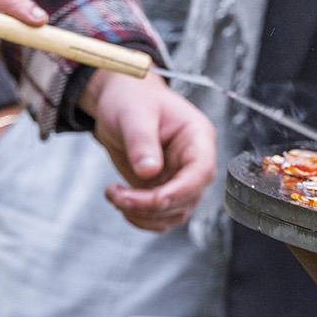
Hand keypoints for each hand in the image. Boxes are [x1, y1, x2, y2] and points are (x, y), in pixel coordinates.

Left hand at [81, 71, 215, 230]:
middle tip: (119, 196)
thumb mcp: (134, 114)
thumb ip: (142, 142)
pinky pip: (159, 215)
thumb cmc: (133, 98)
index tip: (155, 199)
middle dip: (152, 205)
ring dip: (144, 215)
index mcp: (197, 138)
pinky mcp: (162, 188)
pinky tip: (120, 201)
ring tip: (115, 195)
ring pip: (174, 213)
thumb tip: (149, 172)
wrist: (120, 101)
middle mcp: (193, 162)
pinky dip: (140, 217)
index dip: (181, 190)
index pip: (201, 171)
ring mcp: (178, 178)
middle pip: (187, 198)